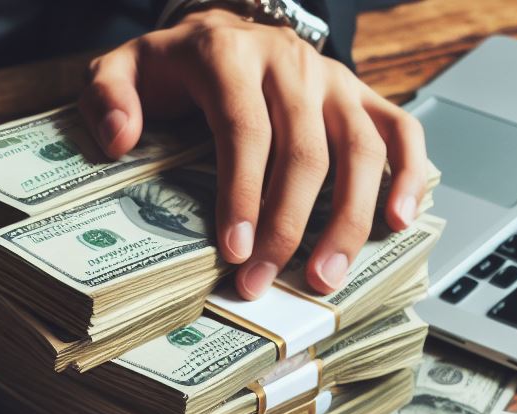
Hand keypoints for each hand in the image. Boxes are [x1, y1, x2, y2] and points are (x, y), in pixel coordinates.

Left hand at [79, 8, 426, 298]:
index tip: (235, 251)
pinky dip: (409, 174)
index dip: (243, 194)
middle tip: (264, 282)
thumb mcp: (123, 69)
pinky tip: (399, 222)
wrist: (221, 28)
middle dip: (287, 226)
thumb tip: (119, 138)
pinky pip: (400, 130)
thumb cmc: (172, 68)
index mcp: (229, 56)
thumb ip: (108, 95)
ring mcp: (331, 80)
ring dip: (348, 219)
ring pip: (358, 148)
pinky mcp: (359, 95)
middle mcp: (289, 63)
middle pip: (304, 151)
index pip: (245, 130)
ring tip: (328, 278)